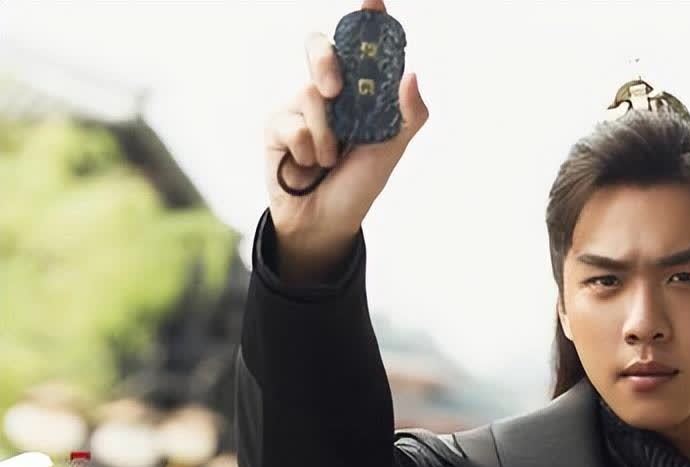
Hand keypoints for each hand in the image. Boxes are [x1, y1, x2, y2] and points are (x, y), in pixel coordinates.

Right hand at [262, 0, 427, 274]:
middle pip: (320, 48)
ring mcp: (300, 106)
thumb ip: (408, 116)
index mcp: (361, 92)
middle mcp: (330, 92)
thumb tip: (411, 74)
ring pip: (309, 95)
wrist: (327, 222)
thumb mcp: (391, 151)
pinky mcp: (276, 125)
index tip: (374, 2)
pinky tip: (308, 167)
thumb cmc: (360, 184)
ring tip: (331, 161)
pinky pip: (290, 123)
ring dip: (326, 136)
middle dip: (325, 60)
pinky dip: (306, 150)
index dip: (366, 21)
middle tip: (335, 89)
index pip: (363, 47)